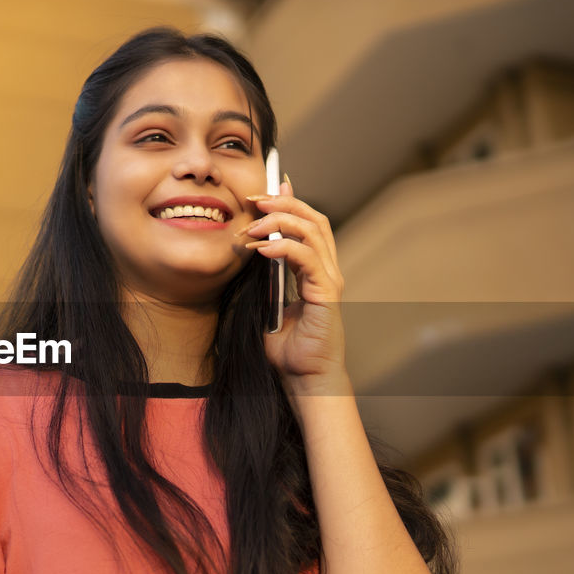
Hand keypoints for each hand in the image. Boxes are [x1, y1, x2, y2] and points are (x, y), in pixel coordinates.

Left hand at [238, 175, 349, 396]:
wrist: (304, 380)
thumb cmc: (287, 350)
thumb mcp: (265, 307)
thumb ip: (260, 282)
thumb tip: (245, 257)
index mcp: (313, 271)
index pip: (306, 224)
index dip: (286, 203)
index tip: (259, 193)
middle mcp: (326, 271)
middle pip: (313, 218)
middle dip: (283, 202)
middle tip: (253, 198)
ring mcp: (329, 281)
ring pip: (312, 232)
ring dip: (280, 221)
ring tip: (252, 224)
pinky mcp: (327, 295)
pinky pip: (307, 259)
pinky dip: (285, 248)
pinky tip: (262, 249)